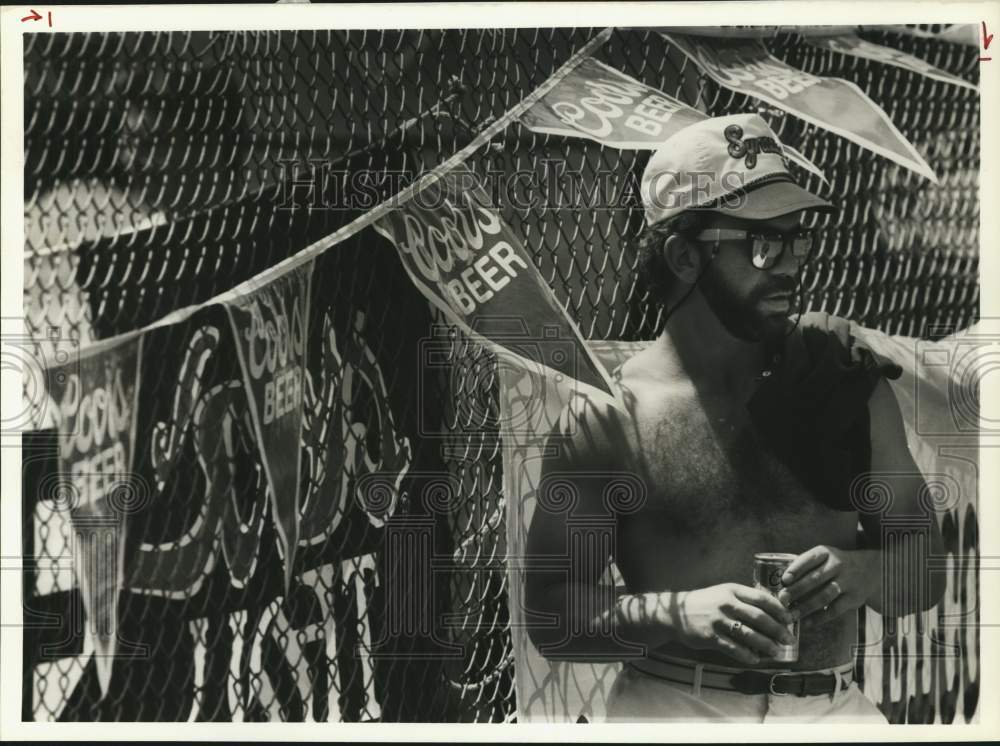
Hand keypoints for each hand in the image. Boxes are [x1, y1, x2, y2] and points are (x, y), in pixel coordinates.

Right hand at [668, 583, 796, 665]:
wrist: (677, 613)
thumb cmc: (706, 603)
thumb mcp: (724, 593)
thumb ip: (744, 600)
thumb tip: (773, 613)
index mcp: (732, 590)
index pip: (762, 598)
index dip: (779, 610)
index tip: (789, 620)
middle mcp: (726, 603)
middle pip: (759, 618)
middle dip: (777, 630)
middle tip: (788, 639)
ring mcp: (718, 621)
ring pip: (749, 635)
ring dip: (766, 645)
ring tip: (776, 652)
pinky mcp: (711, 637)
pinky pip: (734, 649)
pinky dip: (747, 656)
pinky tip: (755, 660)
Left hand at [778, 545, 876, 626]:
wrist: (870, 570)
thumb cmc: (835, 564)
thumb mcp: (823, 557)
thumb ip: (805, 566)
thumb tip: (780, 582)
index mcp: (826, 553)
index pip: (809, 559)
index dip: (796, 569)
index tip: (784, 580)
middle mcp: (837, 566)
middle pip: (815, 579)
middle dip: (797, 590)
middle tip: (783, 600)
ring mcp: (847, 582)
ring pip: (824, 596)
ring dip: (806, 606)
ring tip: (792, 614)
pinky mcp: (853, 598)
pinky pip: (835, 610)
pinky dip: (820, 618)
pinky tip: (807, 623)